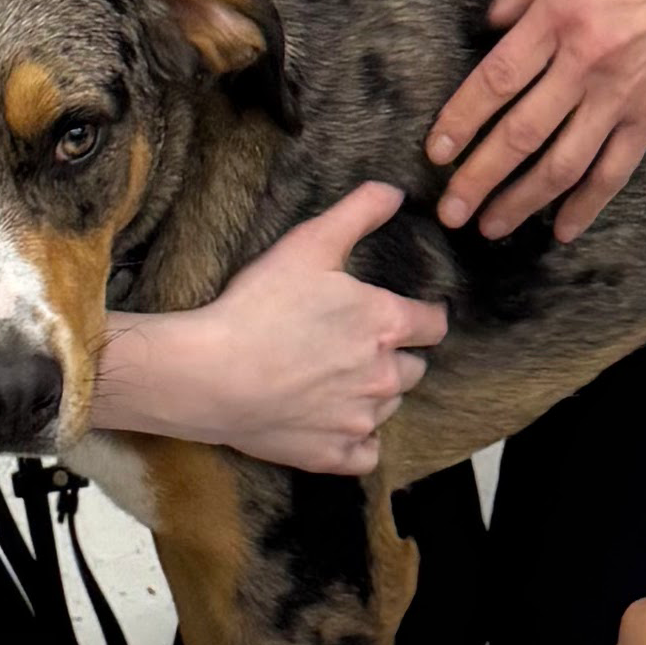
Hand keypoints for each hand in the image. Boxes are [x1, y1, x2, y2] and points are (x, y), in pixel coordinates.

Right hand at [108, 180, 445, 472]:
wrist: (211, 374)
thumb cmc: (259, 305)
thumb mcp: (309, 244)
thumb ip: (358, 212)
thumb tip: (394, 190)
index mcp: (385, 324)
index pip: (434, 323)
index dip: (421, 316)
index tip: (405, 314)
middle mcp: (384, 375)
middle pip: (413, 369)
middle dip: (395, 357)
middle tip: (358, 347)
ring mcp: (360, 419)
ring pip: (389, 407)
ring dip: (375, 395)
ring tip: (338, 381)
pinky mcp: (334, 454)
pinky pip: (366, 453)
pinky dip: (357, 442)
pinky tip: (335, 424)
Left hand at [425, 0, 645, 241]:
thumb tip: (488, 23)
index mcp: (560, 14)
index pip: (496, 80)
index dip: (461, 120)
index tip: (436, 152)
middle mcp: (585, 63)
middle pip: (520, 133)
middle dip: (478, 178)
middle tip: (449, 211)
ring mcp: (620, 96)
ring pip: (561, 163)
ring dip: (521, 201)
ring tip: (489, 228)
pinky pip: (614, 172)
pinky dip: (587, 206)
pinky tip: (561, 230)